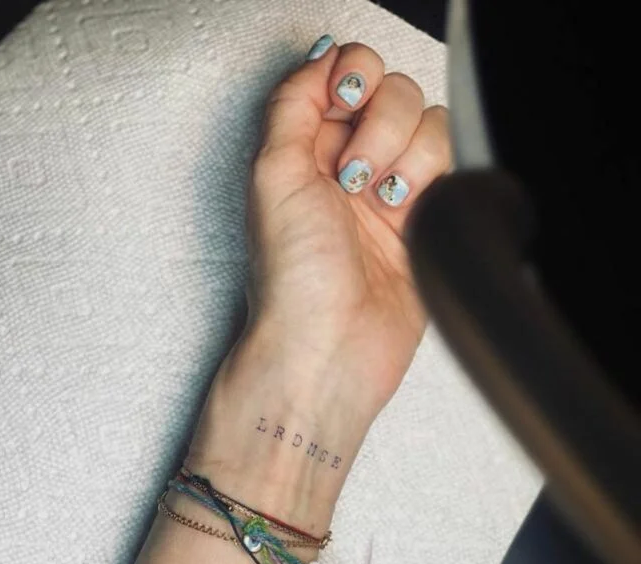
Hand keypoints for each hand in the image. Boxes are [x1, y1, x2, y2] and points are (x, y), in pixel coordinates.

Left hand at [236, 36, 451, 420]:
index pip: (346, 73)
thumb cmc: (293, 282)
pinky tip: (405, 215)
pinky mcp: (426, 221)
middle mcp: (348, 166)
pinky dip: (432, 181)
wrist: (329, 349)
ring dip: (406, 158)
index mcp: (305, 149)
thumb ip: (294, 102)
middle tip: (353, 177)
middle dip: (380, 127)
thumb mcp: (271, 173)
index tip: (346, 101)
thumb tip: (323, 56)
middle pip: (395, 92)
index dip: (354, 77)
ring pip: (429, 126)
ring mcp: (390, 193)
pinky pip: (451, 167)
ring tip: (380, 203)